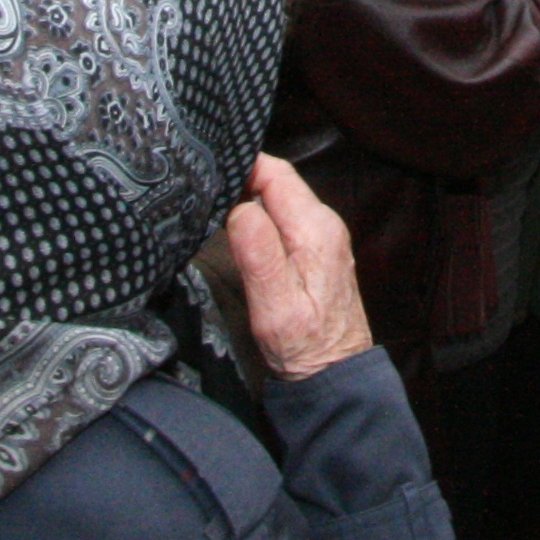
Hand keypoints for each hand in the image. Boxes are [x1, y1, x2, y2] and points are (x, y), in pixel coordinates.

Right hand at [225, 154, 374, 382]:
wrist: (334, 372)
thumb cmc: (306, 345)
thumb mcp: (275, 304)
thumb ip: (259, 254)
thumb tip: (241, 208)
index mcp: (316, 229)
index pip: (277, 175)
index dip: (244, 166)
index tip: (210, 173)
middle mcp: (324, 224)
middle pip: (279, 182)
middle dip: (243, 178)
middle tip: (204, 187)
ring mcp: (322, 236)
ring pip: (281, 199)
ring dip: (250, 196)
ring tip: (214, 201)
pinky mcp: (316, 250)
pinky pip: (285, 217)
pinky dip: (260, 214)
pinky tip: (239, 224)